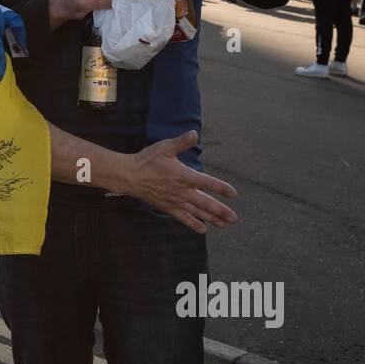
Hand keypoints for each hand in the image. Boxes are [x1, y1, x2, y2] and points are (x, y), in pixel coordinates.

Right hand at [112, 131, 237, 233]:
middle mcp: (182, 191)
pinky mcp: (167, 207)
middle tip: (234, 218)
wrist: (129, 176)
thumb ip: (182, 142)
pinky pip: (183, 218)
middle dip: (221, 211)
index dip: (222, 188)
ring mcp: (175, 201)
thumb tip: (194, 133)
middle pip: (206, 203)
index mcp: (184, 175)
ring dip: (212, 219)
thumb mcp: (165, 147)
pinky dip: (193, 224)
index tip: (234, 194)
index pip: (208, 183)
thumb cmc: (147, 160)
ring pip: (197, 212)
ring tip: (225, 225)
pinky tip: (203, 230)